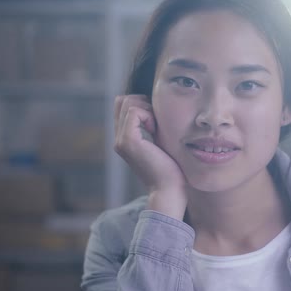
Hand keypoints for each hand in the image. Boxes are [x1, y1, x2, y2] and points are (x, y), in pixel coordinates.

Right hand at [114, 95, 186, 219]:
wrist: (169, 190)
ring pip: (128, 102)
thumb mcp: (161, 143)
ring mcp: (121, 140)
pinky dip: (149, 115)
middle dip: (143, 103)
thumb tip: (158, 107)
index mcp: (125, 139)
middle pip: (123, 101)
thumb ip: (154, 127)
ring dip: (147, 109)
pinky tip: (156, 131)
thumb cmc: (171, 169)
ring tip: (156, 128)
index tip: (157, 120)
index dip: (141, 103)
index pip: (123, 105)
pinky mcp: (128, 141)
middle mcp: (119, 138)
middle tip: (157, 122)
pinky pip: (135, 111)